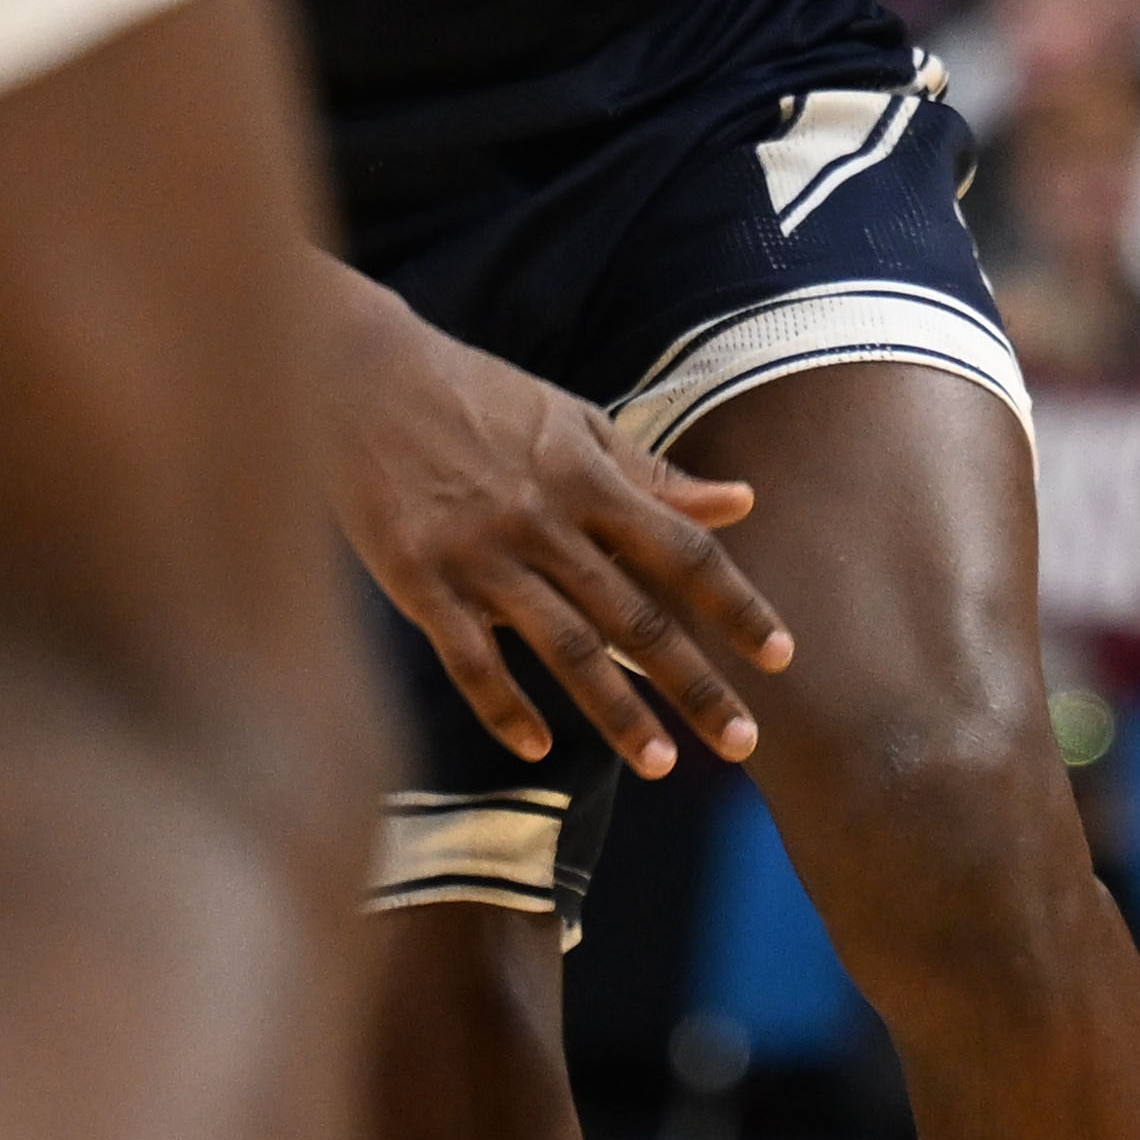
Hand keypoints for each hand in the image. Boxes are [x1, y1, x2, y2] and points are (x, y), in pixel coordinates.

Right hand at [332, 295, 790, 782]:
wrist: (357, 376)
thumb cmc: (475, 397)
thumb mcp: (572, 422)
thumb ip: (652, 474)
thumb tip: (740, 502)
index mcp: (588, 478)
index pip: (682, 551)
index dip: (736, 605)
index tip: (782, 656)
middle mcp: (544, 520)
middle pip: (637, 614)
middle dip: (695, 683)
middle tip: (745, 745)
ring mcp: (481, 555)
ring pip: (565, 646)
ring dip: (617, 709)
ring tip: (661, 763)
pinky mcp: (419, 581)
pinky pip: (469, 659)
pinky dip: (504, 706)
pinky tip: (538, 749)